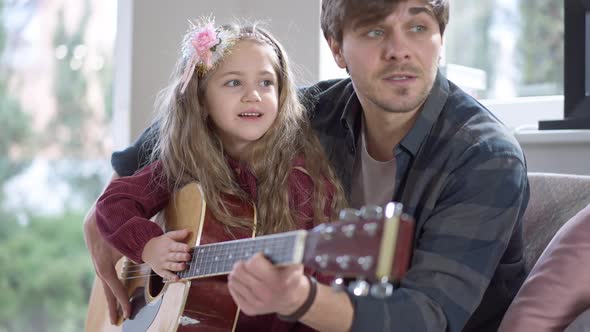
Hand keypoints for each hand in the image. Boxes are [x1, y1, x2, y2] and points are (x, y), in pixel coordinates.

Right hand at [83, 205, 130, 323]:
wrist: (96, 222)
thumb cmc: (111, 232)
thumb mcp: (123, 243)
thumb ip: (134, 251)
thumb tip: (145, 259)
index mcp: (105, 268)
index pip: (115, 289)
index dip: (122, 301)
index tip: (128, 313)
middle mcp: (101, 271)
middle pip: (108, 293)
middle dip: (113, 308)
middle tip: (117, 321)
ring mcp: (100, 268)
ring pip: (107, 289)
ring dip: (112, 302)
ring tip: (115, 315)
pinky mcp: (102, 265)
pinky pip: (107, 282)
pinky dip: (111, 292)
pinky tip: (114, 298)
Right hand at [141, 229, 191, 281]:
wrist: (147, 250)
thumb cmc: (162, 243)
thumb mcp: (168, 236)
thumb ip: (178, 234)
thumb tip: (189, 231)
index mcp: (169, 245)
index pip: (176, 246)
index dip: (182, 247)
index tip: (188, 248)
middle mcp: (166, 255)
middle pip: (174, 256)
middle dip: (181, 257)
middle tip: (188, 257)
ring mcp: (163, 263)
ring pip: (171, 266)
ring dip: (178, 267)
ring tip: (184, 266)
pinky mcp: (161, 271)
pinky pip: (166, 275)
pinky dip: (171, 277)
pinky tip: (177, 278)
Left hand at [227, 253, 308, 315]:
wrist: (293, 300)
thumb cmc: (292, 276)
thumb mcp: (294, 263)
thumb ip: (285, 253)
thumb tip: (269, 243)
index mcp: (278, 282)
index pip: (254, 263)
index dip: (256, 256)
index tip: (262, 257)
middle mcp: (266, 294)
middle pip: (240, 270)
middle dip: (244, 263)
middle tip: (251, 263)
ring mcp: (256, 304)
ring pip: (233, 279)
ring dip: (238, 272)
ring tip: (248, 271)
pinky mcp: (249, 309)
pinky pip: (232, 289)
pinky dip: (236, 282)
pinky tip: (246, 280)